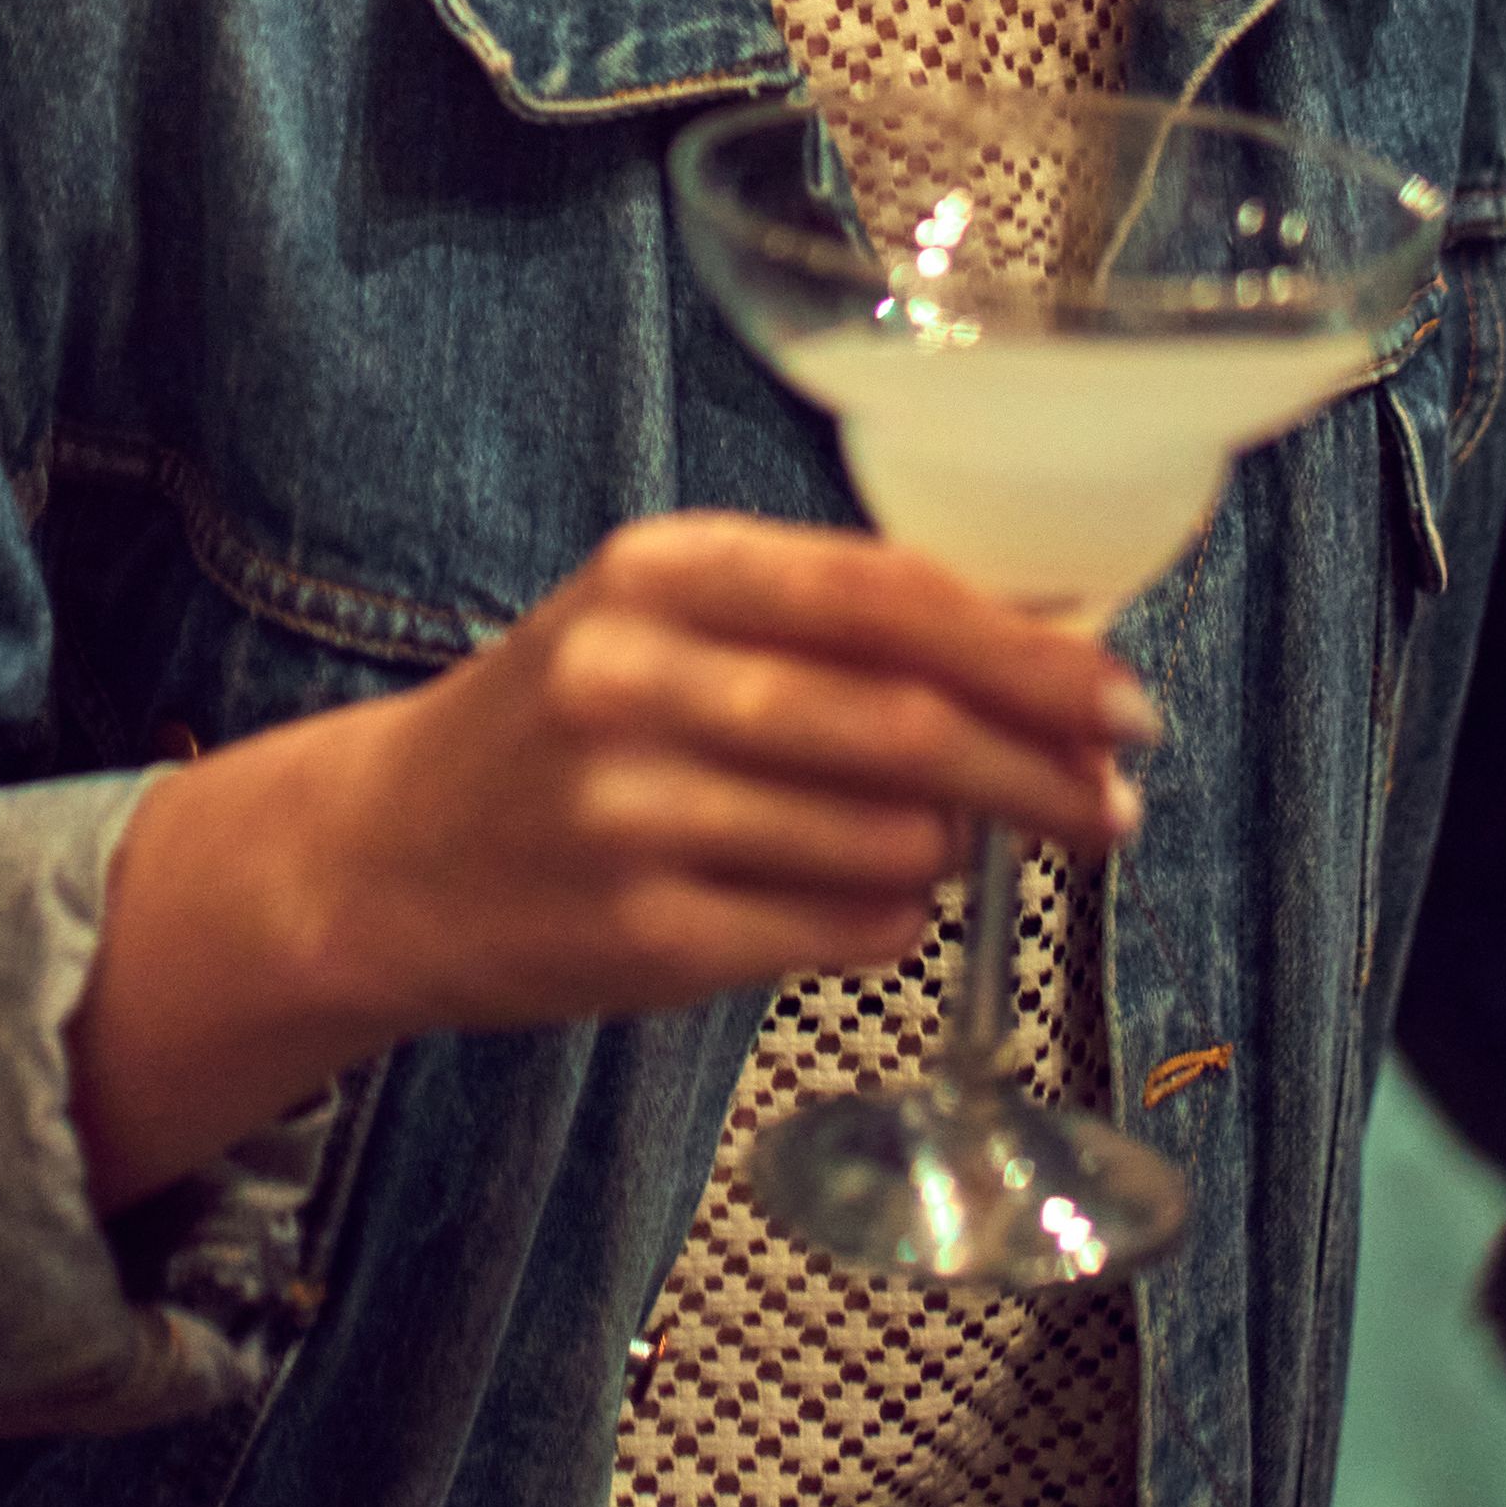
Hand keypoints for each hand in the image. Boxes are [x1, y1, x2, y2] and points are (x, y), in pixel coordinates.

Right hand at [299, 512, 1149, 1038]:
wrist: (380, 856)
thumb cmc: (562, 727)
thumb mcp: (661, 622)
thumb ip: (827, 621)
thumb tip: (1047, 649)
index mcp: (660, 570)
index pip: (888, 595)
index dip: (1029, 652)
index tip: (1124, 698)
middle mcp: (636, 678)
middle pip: (909, 725)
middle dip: (1043, 770)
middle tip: (1116, 804)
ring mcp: (632, 813)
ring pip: (889, 842)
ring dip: (951, 854)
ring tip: (937, 848)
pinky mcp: (642, 936)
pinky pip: (842, 934)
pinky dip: (889, 923)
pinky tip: (862, 904)